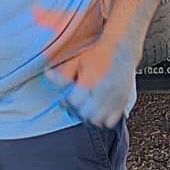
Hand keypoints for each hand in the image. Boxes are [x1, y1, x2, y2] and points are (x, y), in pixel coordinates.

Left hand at [37, 9, 134, 128]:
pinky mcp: (122, 102)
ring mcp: (114, 99)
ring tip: (86, 108)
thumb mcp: (77, 59)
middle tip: (75, 104)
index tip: (64, 98)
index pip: (73, 102)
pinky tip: (99, 111)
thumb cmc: (99, 53)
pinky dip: (104, 120)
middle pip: (85, 114)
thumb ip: (62, 72)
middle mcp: (102, 92)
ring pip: (97, 120)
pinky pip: (111, 121)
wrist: (122, 48)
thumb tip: (47, 74)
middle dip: (77, 110)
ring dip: (90, 117)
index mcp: (89, 82)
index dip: (66, 101)